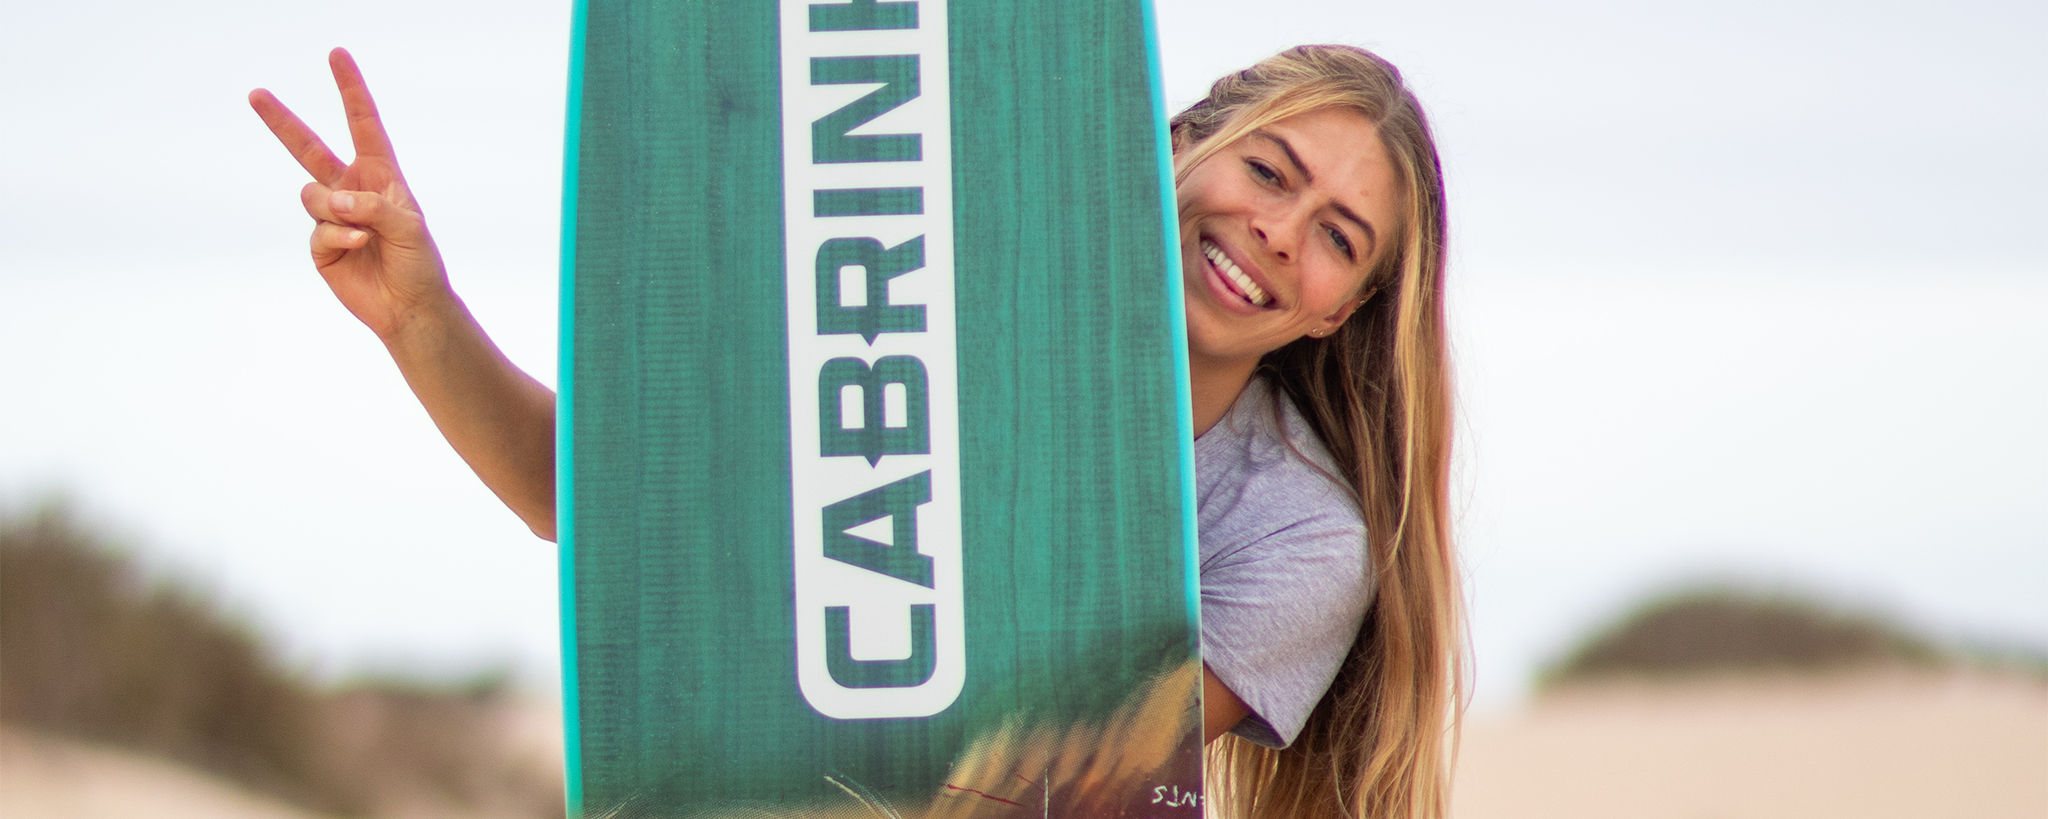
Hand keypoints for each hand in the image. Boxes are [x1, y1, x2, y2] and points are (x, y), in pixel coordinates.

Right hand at [250, 48, 449, 341]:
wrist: (409, 307)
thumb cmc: (419, 262)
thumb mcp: (409, 226)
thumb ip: (372, 206)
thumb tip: (335, 201)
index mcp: (380, 175)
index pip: (362, 124)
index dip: (350, 90)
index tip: (337, 55)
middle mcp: (352, 190)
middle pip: (309, 149)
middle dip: (282, 122)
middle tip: (256, 93)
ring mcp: (333, 217)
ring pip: (312, 195)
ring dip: (334, 208)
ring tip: (362, 229)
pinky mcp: (321, 245)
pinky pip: (318, 229)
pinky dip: (337, 235)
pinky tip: (359, 246)